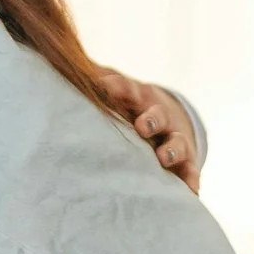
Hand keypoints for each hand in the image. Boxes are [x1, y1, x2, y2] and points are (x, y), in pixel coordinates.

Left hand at [100, 71, 201, 190]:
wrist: (163, 121)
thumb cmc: (127, 106)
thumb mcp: (114, 92)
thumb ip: (95, 84)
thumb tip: (63, 62)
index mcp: (138, 99)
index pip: (130, 89)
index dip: (120, 87)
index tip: (106, 86)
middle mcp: (159, 118)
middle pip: (157, 116)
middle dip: (150, 120)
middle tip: (141, 127)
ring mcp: (174, 140)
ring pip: (177, 143)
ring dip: (172, 149)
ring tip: (164, 158)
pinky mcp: (184, 162)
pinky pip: (190, 172)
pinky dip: (190, 181)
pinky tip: (190, 191)